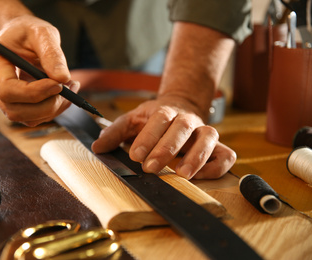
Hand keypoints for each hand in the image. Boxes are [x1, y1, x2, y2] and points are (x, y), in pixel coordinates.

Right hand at [0, 15, 76, 125]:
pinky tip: (64, 93)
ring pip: (27, 118)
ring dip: (53, 108)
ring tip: (70, 87)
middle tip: (70, 88)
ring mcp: (3, 98)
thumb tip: (63, 78)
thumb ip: (52, 53)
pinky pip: (34, 117)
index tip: (59, 84)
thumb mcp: (42, 33)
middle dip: (47, 105)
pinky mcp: (17, 104)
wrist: (21, 35)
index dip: (34, 93)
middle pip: (15, 110)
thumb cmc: (27, 31)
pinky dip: (52, 109)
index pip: (7, 90)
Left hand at [92, 96, 235, 179]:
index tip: (134, 155)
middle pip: (183, 128)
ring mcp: (205, 132)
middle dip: (167, 148)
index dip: (148, 137)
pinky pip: (226, 155)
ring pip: (209, 138)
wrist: (181, 106)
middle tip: (150, 168)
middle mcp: (188, 120)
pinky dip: (216, 166)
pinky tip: (200, 177)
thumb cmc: (154, 118)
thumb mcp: (132, 120)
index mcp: (166, 111)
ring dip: (197, 156)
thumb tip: (97, 147)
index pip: (159, 119)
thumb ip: (115, 132)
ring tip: (181, 175)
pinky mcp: (217, 146)